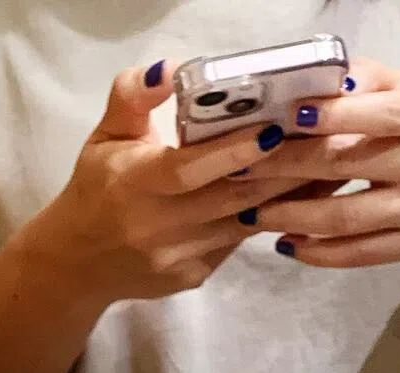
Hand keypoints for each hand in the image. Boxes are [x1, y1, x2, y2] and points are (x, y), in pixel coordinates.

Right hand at [23, 64, 303, 300]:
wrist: (80, 262)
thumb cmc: (97, 187)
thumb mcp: (105, 135)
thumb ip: (131, 96)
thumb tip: (168, 69)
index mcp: (134, 185)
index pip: (188, 169)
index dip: (232, 152)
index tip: (272, 130)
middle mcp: (157, 226)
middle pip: (229, 198)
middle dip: (277, 171)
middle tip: (318, 143)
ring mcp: (179, 257)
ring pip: (242, 223)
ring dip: (283, 196)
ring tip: (319, 167)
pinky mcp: (195, 275)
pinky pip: (236, 242)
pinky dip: (265, 218)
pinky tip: (295, 197)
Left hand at [252, 61, 399, 267]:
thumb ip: (368, 83)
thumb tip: (315, 84)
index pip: (373, 113)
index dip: (324, 117)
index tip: (279, 121)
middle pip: (346, 165)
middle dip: (286, 167)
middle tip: (244, 169)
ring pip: (347, 218)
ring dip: (293, 216)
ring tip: (255, 212)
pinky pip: (360, 254)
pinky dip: (318, 252)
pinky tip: (288, 243)